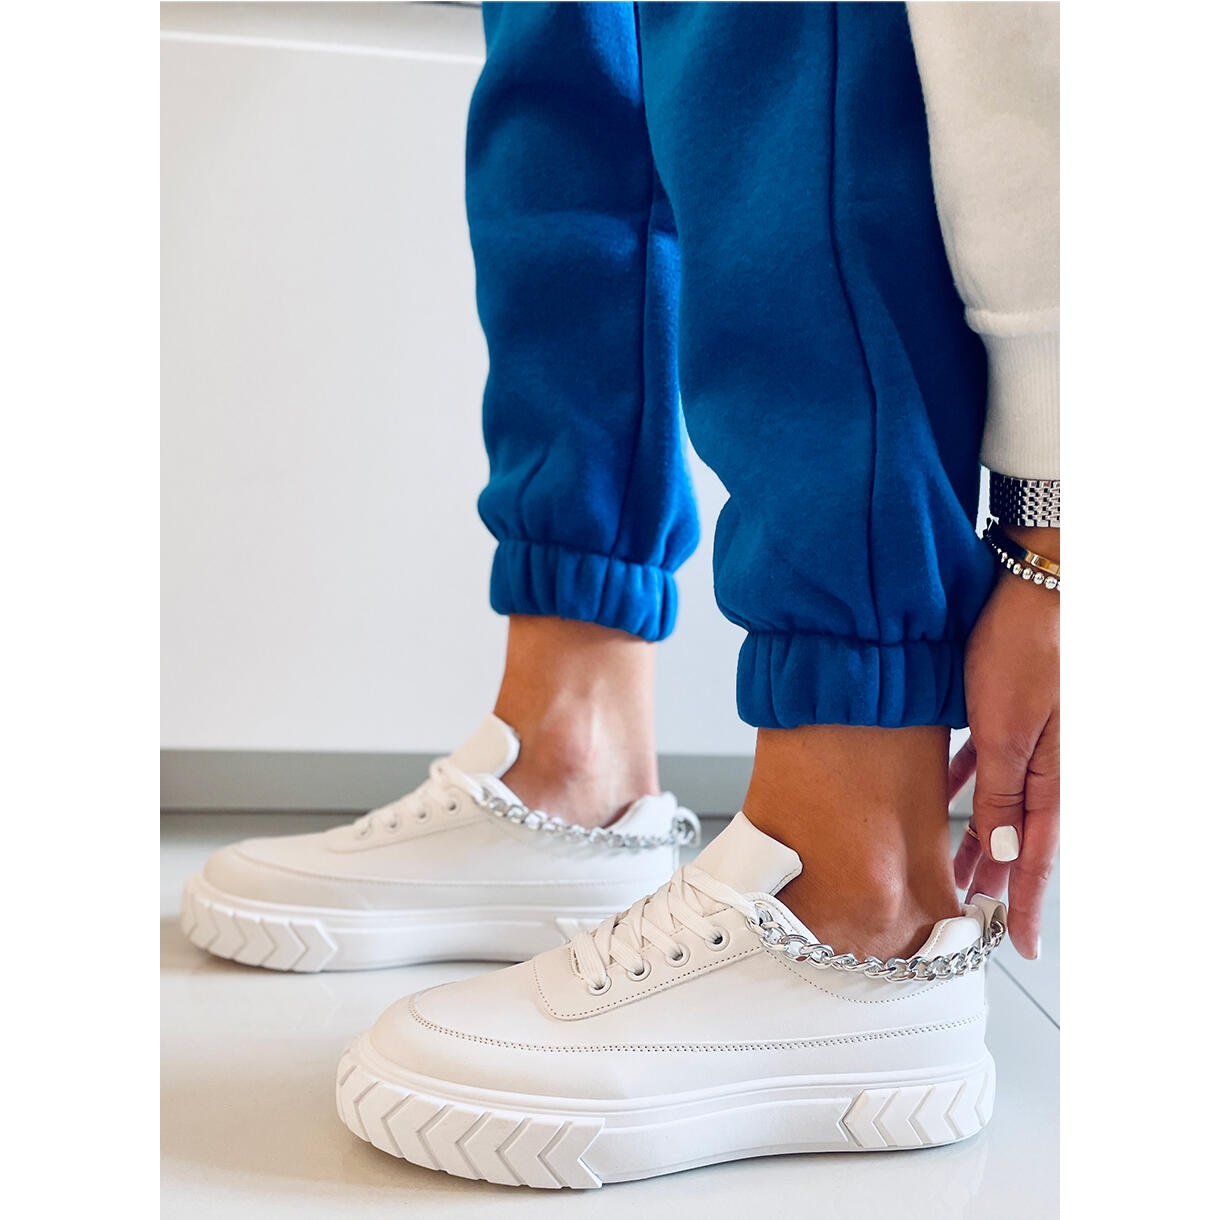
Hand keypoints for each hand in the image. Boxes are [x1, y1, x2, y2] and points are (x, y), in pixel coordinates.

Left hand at [950, 527, 1059, 959]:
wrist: (1031, 586)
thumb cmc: (1023, 651)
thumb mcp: (1006, 732)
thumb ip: (1003, 795)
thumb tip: (1002, 853)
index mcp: (1055, 778)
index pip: (1038, 859)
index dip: (1026, 906)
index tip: (1019, 947)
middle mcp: (1049, 766)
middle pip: (1020, 838)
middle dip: (995, 879)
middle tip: (969, 914)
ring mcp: (1032, 741)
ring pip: (1001, 804)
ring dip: (976, 837)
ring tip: (951, 868)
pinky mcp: (1011, 715)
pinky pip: (990, 766)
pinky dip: (968, 787)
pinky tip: (946, 796)